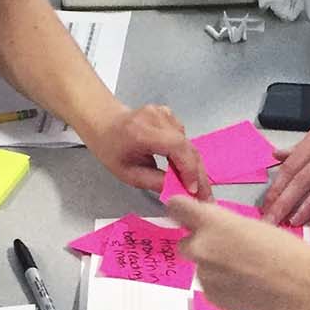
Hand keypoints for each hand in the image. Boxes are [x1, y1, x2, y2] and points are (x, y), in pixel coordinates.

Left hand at [90, 104, 211, 199]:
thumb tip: (180, 193)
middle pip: (187, 146)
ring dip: (194, 166)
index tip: (194, 190)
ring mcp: (164, 113)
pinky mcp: (169, 114)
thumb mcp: (128, 174)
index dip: (189, 168)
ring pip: (188, 144)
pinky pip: (184, 138)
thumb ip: (155, 182)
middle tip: (205, 196)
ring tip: (196, 186)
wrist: (104, 123)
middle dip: (198, 173)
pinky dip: (186, 155)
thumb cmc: (111, 150)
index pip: (176, 146)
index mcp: (142, 132)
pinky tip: (182, 167)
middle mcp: (156, 118)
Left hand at [170, 195, 309, 309]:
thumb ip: (224, 226)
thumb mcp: (253, 226)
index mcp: (213, 223)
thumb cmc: (286, 251)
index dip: (183, 211)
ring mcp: (205, 276)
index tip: (190, 216)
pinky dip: (224, 286)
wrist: (303, 288)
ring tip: (247, 272)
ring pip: (202, 267)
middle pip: (186, 243)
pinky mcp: (213, 298)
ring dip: (216, 267)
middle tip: (229, 249)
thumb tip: (213, 231)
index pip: (176, 208)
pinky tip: (248, 287)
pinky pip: (212, 287)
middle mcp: (201, 248)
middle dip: (202, 244)